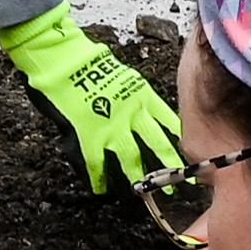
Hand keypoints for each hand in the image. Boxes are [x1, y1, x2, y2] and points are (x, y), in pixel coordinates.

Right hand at [0, 6, 181, 197]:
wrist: (65, 59)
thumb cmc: (88, 60)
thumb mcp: (123, 75)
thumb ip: (133, 94)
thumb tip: (140, 106)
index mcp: (142, 96)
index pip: (168, 122)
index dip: (177, 138)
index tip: (185, 151)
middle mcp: (132, 114)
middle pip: (157, 143)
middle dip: (168, 163)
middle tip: (177, 180)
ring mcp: (112, 127)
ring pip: (131, 157)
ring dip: (137, 175)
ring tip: (144, 190)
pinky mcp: (89, 136)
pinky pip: (97, 163)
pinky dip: (98, 178)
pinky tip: (100, 188)